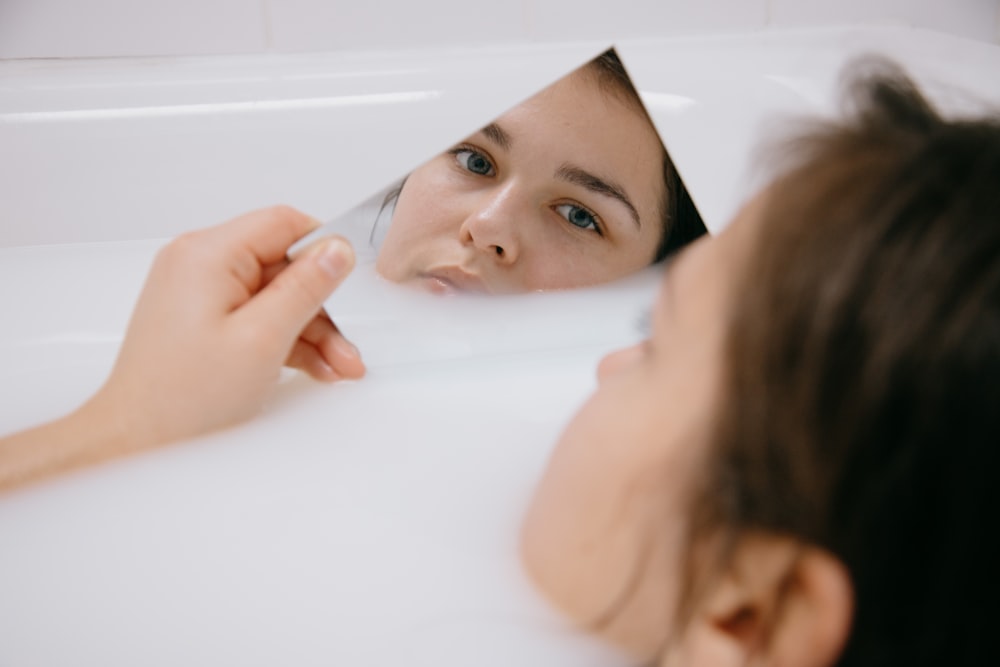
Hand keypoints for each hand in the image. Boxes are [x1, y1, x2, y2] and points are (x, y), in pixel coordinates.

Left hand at [91, 205, 364, 447]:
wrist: (139, 441)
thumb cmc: (183, 398)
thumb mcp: (263, 338)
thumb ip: (305, 288)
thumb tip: (336, 250)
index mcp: (207, 254)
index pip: (283, 224)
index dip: (323, 250)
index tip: (348, 282)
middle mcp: (199, 264)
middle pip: (283, 267)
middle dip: (320, 308)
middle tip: (345, 345)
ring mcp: (199, 291)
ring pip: (275, 296)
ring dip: (310, 330)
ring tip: (336, 367)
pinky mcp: (202, 317)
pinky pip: (256, 315)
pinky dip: (285, 339)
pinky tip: (313, 367)